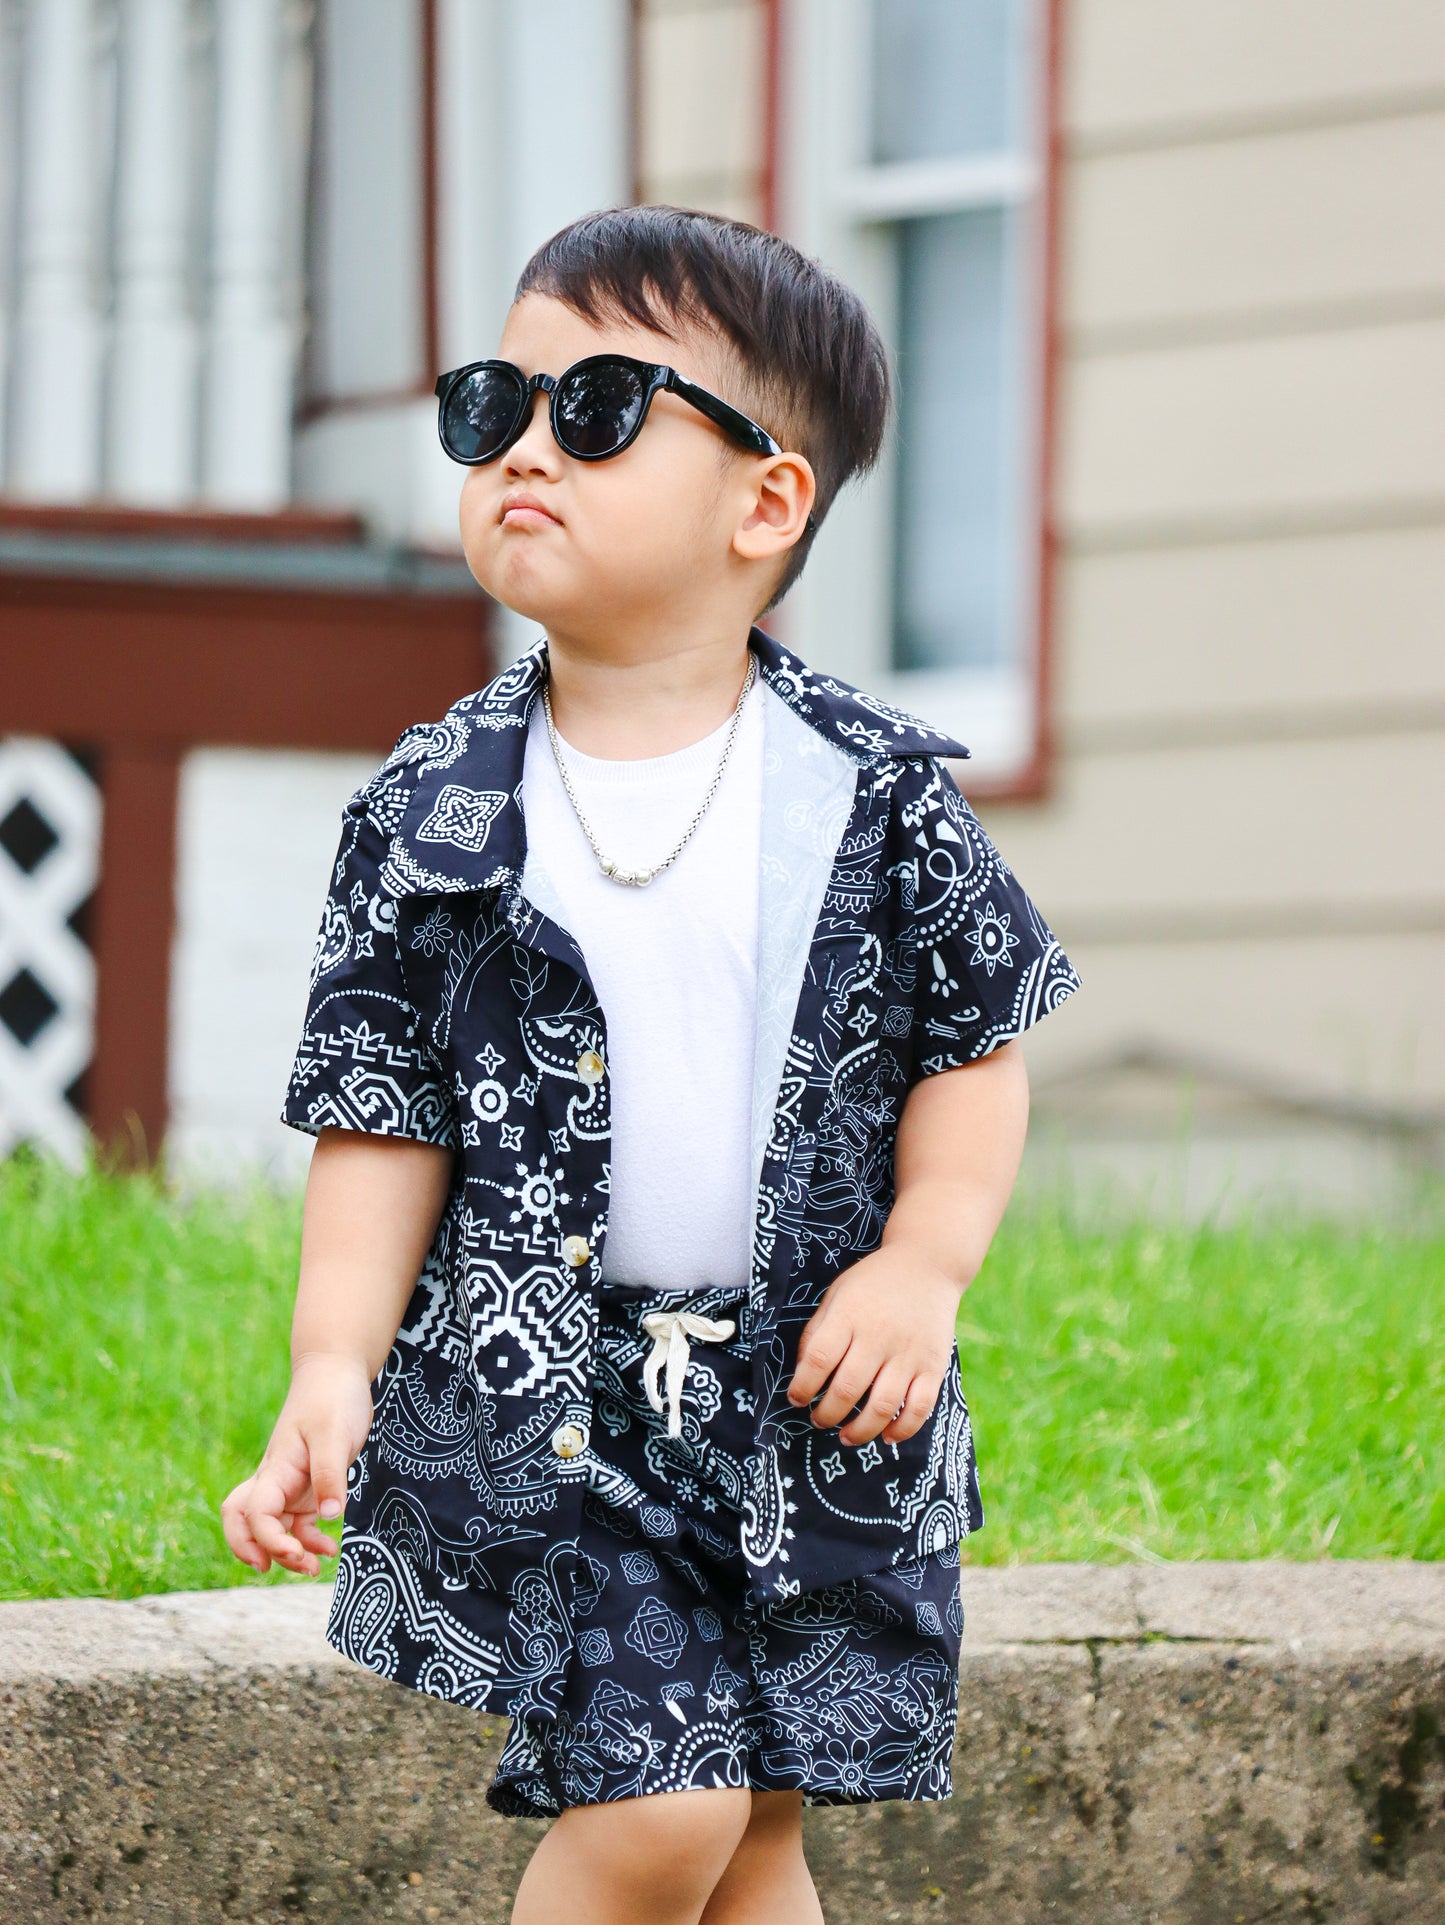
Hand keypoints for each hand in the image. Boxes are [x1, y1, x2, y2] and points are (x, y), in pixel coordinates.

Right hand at [220, 1353, 373, 1575]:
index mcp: (276, 1468)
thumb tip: (330, 1515)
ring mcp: (290, 1484)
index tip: (295, 1552)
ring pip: (272, 1527)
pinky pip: (297, 1521)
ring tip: (313, 1569)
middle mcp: (276, 1480)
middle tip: (276, 1568)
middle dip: (252, 1550)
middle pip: (241, 1522)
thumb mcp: (335, 1434)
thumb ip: (331, 1474)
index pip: (256, 1513)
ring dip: (286, 1552)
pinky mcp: (307, 1485)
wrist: (336, 1372)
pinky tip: (329, 1548)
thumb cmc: (332, 1398)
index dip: (268, 1539)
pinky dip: (307, 1539)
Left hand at [785, 1245, 962, 1445]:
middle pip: (846, 1389)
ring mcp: (909, 1353)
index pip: (818, 1360)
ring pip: (882, 1406)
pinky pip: (919, 1407)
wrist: (928, 1264)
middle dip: (826, 1415)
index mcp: (849, 1315)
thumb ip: (818, 1331)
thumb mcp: (838, 1293)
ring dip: (859, 1430)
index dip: (802, 1387)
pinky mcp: (934, 1366)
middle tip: (819, 1420)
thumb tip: (802, 1374)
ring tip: (846, 1436)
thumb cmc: (874, 1282)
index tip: (796, 1399)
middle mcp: (879, 1336)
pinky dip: (902, 1430)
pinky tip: (885, 1436)